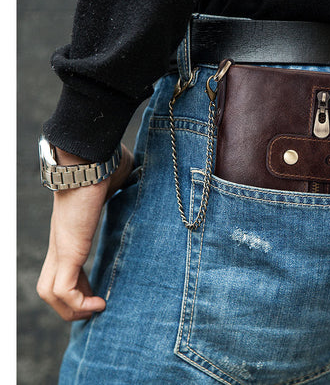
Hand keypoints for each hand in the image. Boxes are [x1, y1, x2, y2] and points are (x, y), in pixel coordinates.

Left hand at [36, 144, 133, 320]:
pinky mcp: (68, 249)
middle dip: (73, 303)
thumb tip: (144, 180)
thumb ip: (126, 188)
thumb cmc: (105, 163)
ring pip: (50, 291)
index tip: (99, 293)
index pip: (65, 266)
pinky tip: (99, 304)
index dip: (80, 285)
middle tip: (97, 307)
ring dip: (72, 309)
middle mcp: (62, 241)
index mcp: (72, 229)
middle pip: (51, 284)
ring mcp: (62, 246)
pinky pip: (63, 289)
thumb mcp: (118, 183)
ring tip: (97, 309)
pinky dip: (77, 303)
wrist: (91, 156)